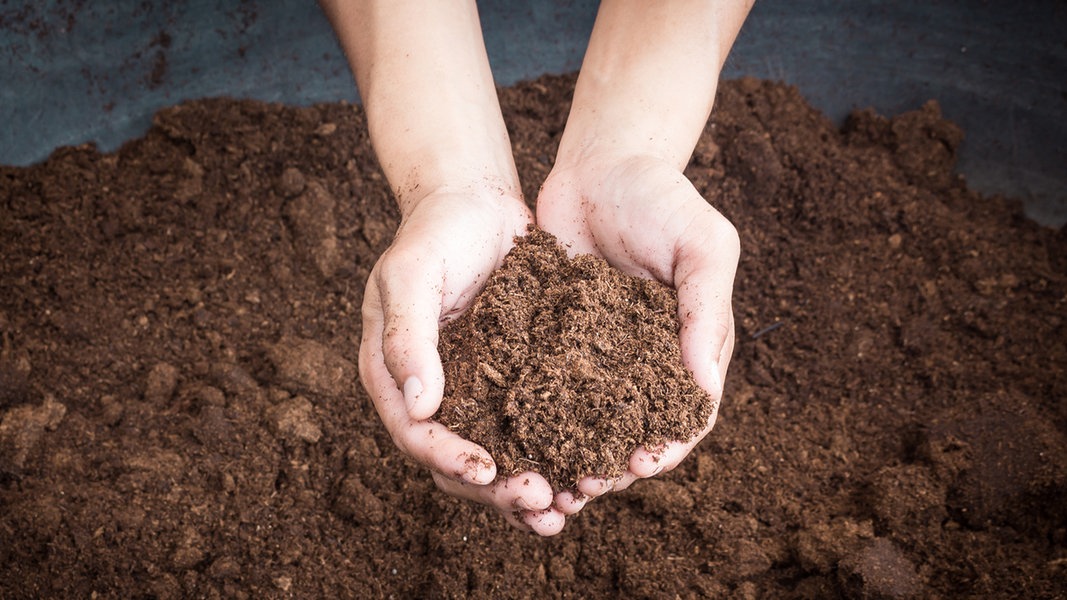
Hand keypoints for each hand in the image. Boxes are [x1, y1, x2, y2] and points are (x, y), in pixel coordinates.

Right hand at [358, 185, 566, 535]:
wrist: (475, 201)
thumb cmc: (435, 231)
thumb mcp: (412, 274)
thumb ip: (407, 336)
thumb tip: (417, 407)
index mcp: (393, 375)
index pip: (415, 435)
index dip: (449, 458)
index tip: (488, 470)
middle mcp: (431, 394)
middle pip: (455, 462)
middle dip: (496, 489)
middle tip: (541, 500)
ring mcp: (472, 391)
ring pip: (494, 457)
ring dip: (524, 491)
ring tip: (564, 511)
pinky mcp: (510, 382)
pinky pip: (528, 431)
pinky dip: (551, 456)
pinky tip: (582, 474)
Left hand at [536, 152, 738, 514]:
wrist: (600, 162)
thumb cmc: (662, 198)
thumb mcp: (702, 245)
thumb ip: (705, 311)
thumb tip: (704, 389)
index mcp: (691, 346)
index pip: (686, 414)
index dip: (667, 446)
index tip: (641, 466)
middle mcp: (645, 361)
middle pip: (633, 430)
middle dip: (612, 465)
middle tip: (584, 489)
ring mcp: (599, 354)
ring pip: (587, 421)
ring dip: (571, 454)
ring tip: (548, 483)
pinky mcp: (556, 341)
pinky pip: (547, 388)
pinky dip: (537, 418)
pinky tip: (515, 439)